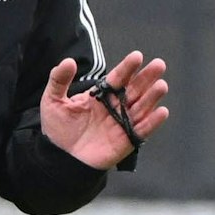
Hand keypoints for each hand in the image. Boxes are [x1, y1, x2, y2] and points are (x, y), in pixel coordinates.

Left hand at [39, 50, 168, 170]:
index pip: (117, 78)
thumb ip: (59, 80)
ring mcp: (122, 123)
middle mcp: (115, 107)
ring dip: (152, 97)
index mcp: (101, 95)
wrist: (59, 158)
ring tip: (161, 85)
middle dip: (147, 77)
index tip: (137, 56)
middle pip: (135, 89)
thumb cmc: (58, 129)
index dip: (127, 68)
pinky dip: (152, 123)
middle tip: (159, 65)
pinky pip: (142, 131)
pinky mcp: (126, 141)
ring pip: (141, 107)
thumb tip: (69, 61)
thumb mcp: (53, 101)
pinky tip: (162, 112)